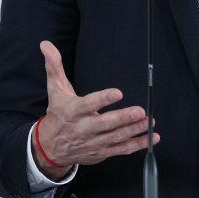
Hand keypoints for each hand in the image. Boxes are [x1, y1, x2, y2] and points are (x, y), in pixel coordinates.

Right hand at [32, 40, 159, 178]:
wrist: (49, 147)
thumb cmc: (58, 114)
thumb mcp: (55, 90)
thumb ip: (54, 66)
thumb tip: (46, 45)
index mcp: (72, 111)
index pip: (88, 104)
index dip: (102, 99)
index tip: (117, 93)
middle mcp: (83, 128)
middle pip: (104, 124)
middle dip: (122, 118)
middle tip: (139, 111)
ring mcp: (93, 142)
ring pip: (115, 137)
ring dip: (134, 130)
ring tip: (149, 121)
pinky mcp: (101, 152)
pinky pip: (121, 149)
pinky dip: (137, 144)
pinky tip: (152, 137)